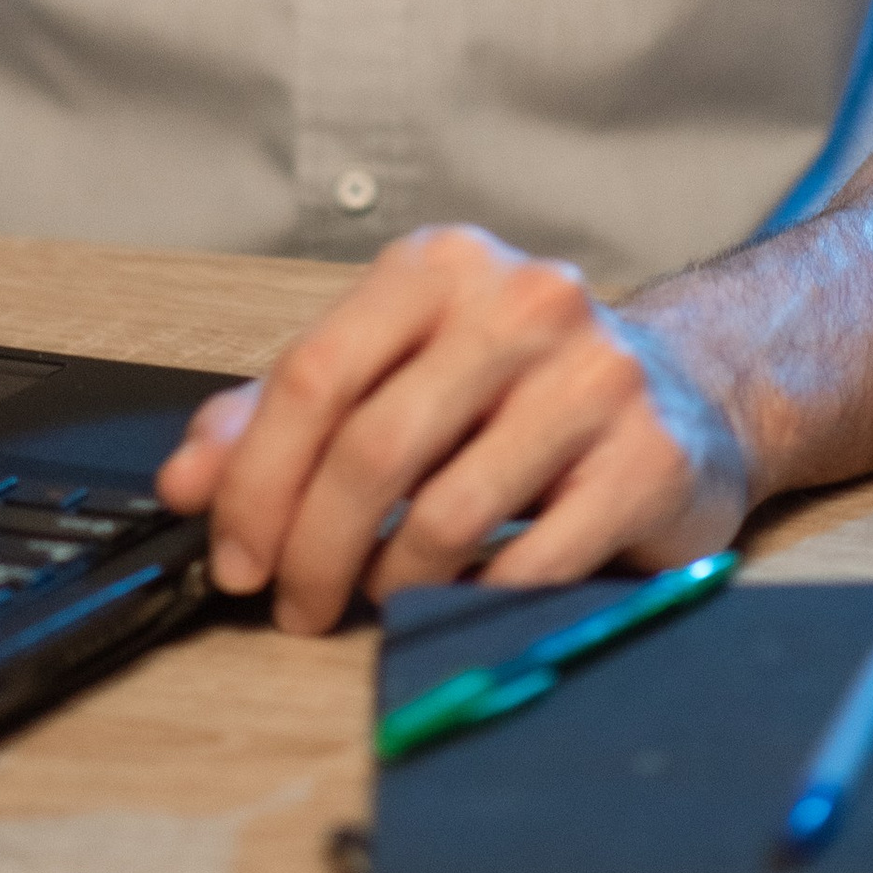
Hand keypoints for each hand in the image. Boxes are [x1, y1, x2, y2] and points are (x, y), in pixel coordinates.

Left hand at [155, 224, 752, 633]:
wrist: (686, 394)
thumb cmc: (516, 389)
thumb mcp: (395, 371)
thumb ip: (281, 415)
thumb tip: (186, 481)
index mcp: (440, 268)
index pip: (315, 373)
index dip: (256, 479)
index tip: (234, 555)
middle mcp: (521, 302)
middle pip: (373, 446)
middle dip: (310, 547)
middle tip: (291, 605)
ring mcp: (593, 375)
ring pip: (447, 511)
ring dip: (388, 581)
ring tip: (372, 600)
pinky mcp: (648, 456)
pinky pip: (532, 559)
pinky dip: (475, 597)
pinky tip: (458, 599)